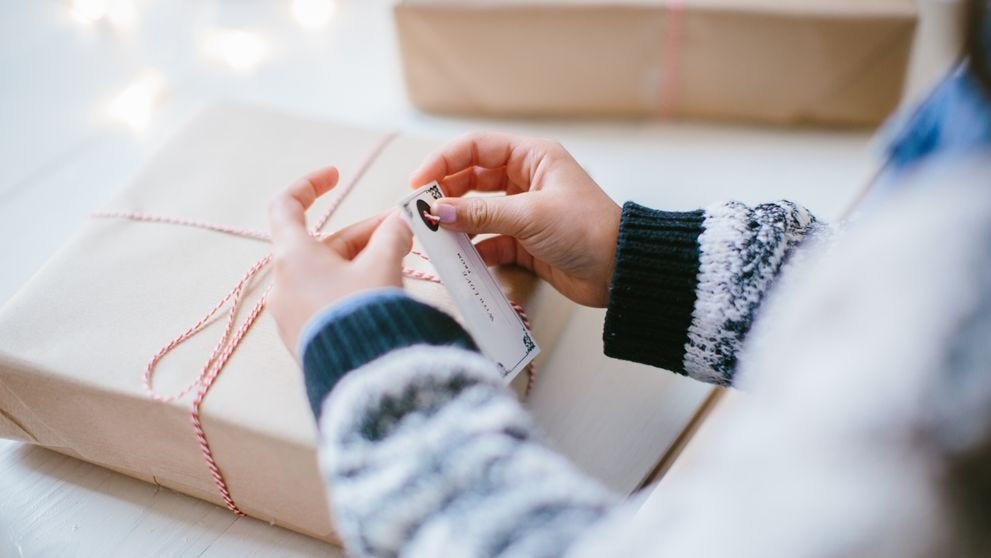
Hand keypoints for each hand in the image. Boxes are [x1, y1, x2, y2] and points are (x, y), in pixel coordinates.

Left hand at [268, 166, 411, 354]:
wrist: (362, 376)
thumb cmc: (365, 313)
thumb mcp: (383, 265)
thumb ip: (392, 236)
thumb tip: (400, 222)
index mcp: (292, 256)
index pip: (286, 205)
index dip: (310, 185)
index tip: (335, 176)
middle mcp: (283, 282)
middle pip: (322, 244)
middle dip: (364, 235)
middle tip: (402, 232)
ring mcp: (291, 313)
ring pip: (328, 273)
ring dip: (362, 262)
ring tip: (400, 263)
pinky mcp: (305, 337)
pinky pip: (326, 300)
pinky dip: (352, 288)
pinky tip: (382, 293)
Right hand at [409, 132, 620, 306]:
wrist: (620, 271)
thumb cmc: (587, 230)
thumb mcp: (531, 216)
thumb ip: (482, 214)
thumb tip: (440, 212)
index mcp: (532, 158)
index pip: (476, 148)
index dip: (444, 161)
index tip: (419, 184)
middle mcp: (525, 180)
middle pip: (472, 180)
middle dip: (446, 195)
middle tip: (421, 213)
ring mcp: (524, 212)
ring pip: (478, 213)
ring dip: (457, 224)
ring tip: (436, 237)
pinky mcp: (524, 243)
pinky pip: (489, 242)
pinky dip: (474, 250)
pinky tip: (461, 259)